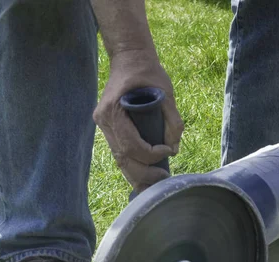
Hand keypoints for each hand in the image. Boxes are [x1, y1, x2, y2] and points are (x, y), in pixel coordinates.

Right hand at [93, 49, 183, 191]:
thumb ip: (173, 121)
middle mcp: (104, 121)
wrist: (129, 58)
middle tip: (164, 179)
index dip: (151, 155)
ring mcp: (103, 126)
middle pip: (123, 159)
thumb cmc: (148, 72)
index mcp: (113, 111)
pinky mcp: (108, 129)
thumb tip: (175, 148)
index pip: (132, 145)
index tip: (168, 151)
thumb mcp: (166, 92)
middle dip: (144, 173)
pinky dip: (132, 167)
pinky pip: (120, 153)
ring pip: (119, 160)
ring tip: (154, 186)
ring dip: (137, 176)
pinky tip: (144, 178)